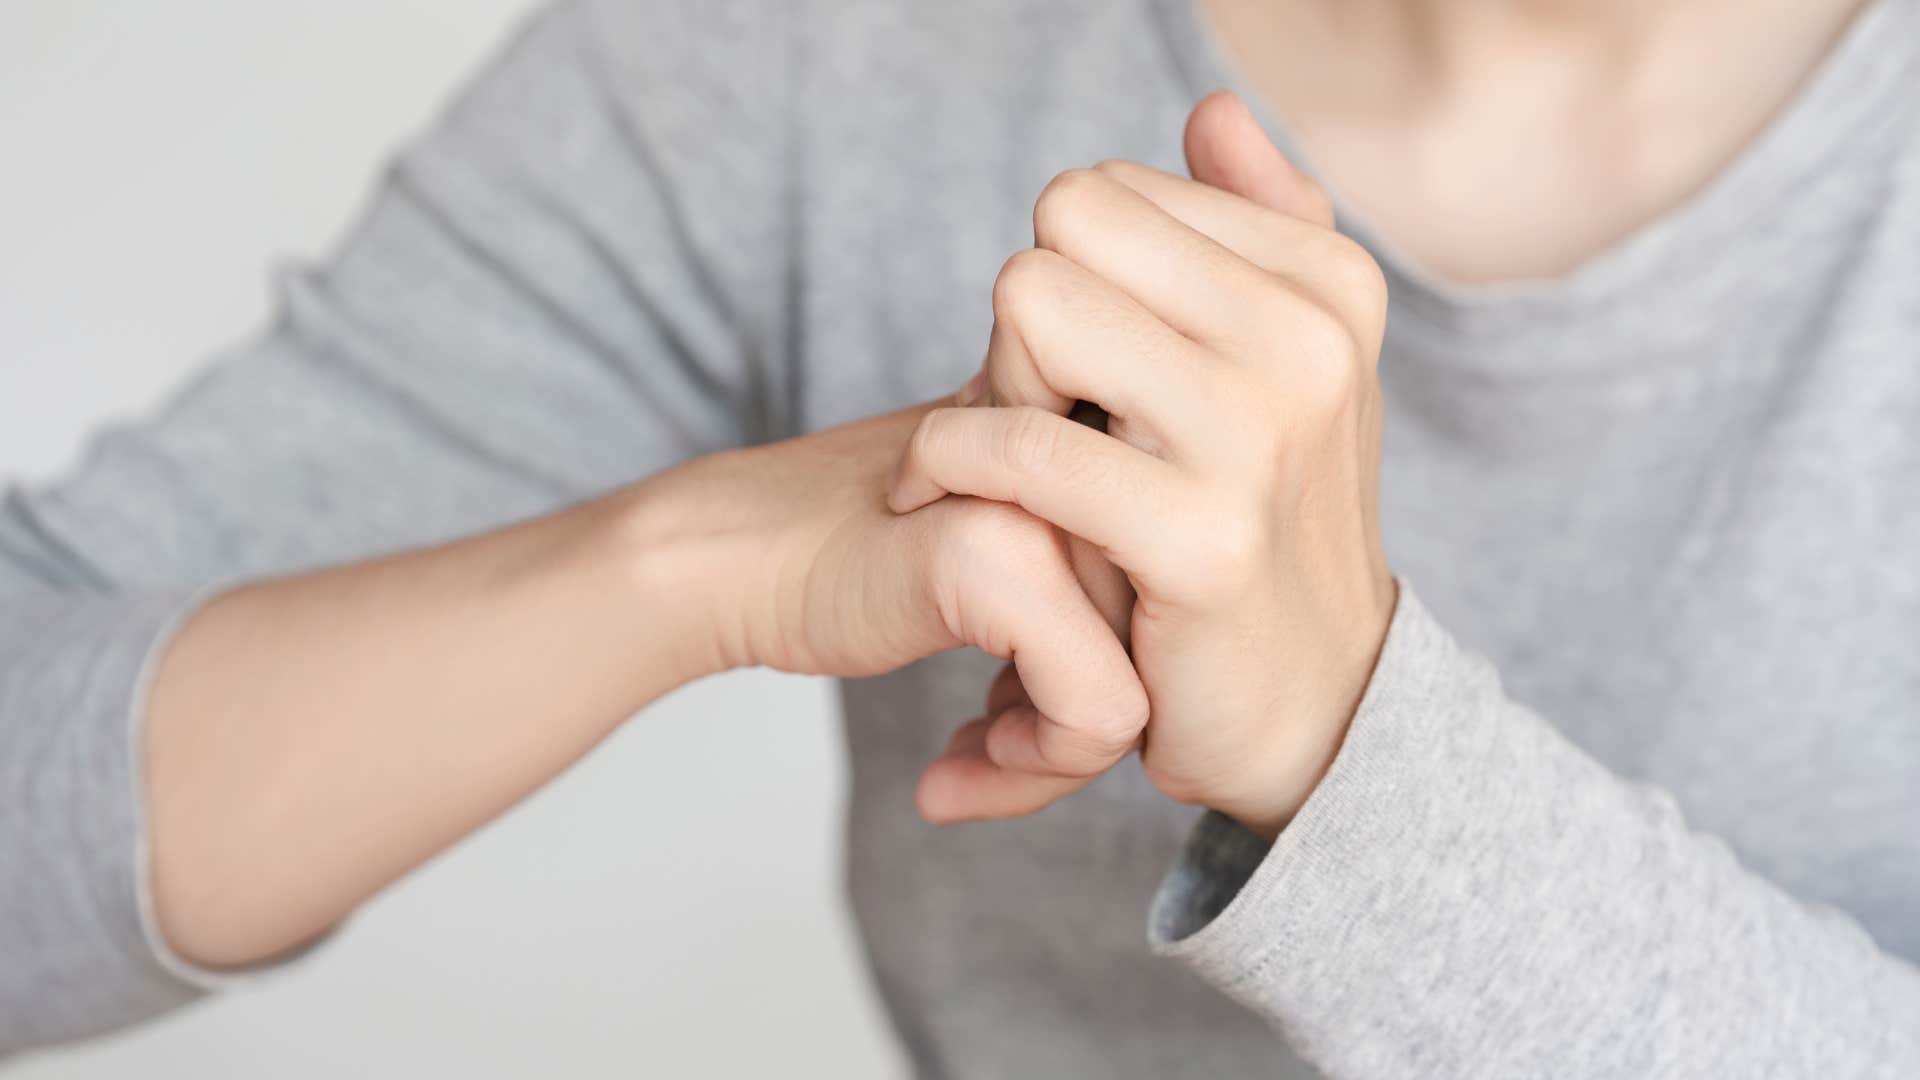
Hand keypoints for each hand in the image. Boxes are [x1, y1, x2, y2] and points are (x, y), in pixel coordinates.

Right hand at [627, 402, 1145, 814]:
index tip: (1027, 717)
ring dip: (1052, 758)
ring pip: (1145, 682)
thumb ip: (1092, 592)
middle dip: (1081, 727)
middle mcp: (1090, 455)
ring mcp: (1048, 500)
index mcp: (1103, 440)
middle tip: (989, 753)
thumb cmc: (854, 563)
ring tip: (968, 758)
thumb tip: (1169, 703)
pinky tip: (949, 771)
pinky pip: (1095, 714)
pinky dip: (1034, 767)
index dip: (1123, 671)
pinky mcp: (1000, 558)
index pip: (1183, 585)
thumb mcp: (1001, 564)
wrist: (727, 550)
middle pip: (1167, 638)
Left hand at [892, 93, 1396, 837]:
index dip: (1061, 278)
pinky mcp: (1198, 538)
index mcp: (1325, 281)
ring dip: (987, 385)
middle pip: (1063, 227)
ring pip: (1032, 302)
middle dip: (1018, 322)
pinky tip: (948, 505)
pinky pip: (1015, 440)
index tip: (1069, 370)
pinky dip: (949, 465)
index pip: (1107, 195)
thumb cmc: (1269, 523)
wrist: (1313, 704)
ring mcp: (1260, 435)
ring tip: (1004, 463)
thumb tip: (1212, 109)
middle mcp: (1310, 337)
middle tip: (1027, 414)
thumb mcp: (1290, 365)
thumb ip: (1257, 225)